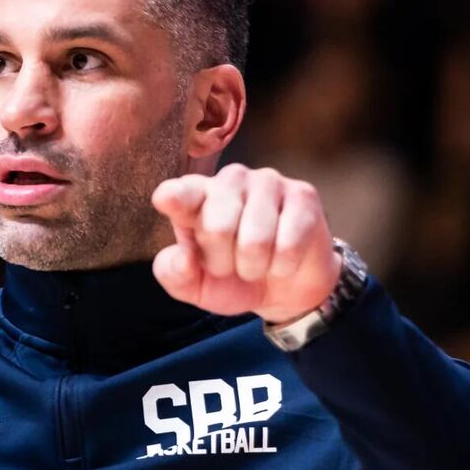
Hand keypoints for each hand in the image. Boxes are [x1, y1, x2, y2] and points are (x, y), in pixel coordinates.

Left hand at [149, 165, 340, 322]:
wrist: (284, 289)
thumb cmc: (232, 279)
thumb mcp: (195, 286)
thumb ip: (175, 274)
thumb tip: (184, 258)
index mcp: (195, 196)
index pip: (177, 192)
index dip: (174, 199)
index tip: (167, 202)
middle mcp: (229, 180)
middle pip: (217, 228)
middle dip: (223, 262)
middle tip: (230, 264)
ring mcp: (268, 182)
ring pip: (255, 239)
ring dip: (254, 267)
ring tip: (256, 263)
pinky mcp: (302, 195)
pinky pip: (288, 244)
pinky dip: (282, 266)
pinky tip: (283, 260)